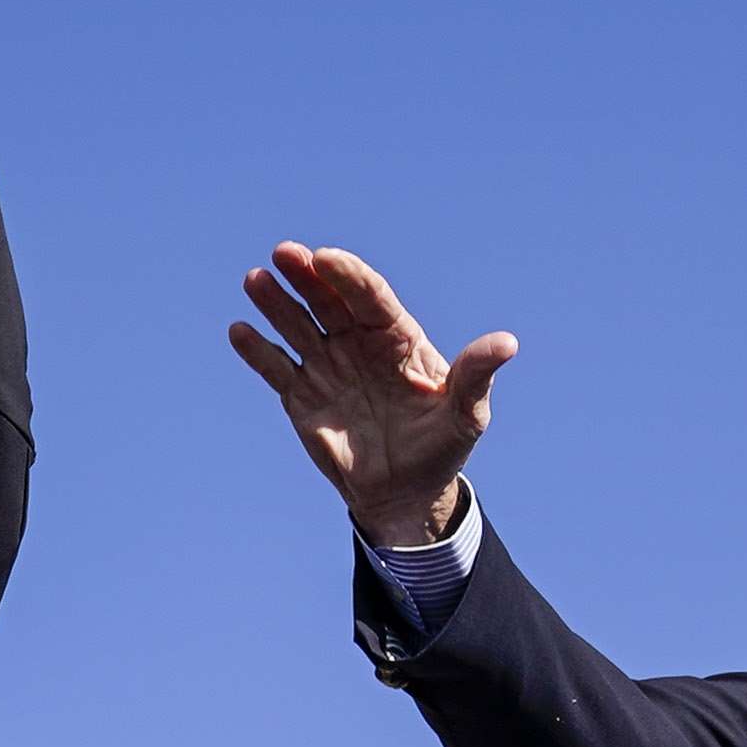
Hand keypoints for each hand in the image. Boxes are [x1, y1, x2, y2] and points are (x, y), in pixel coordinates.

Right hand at [231, 245, 514, 549]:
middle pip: (328, 300)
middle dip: (306, 275)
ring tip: (255, 281)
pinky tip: (239, 332)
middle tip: (284, 253)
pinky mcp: (301, 395)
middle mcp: (356, 342)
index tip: (326, 258)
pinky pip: (276, 367)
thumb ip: (476, 375)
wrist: (406, 492)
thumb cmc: (441, 446)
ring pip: (297, 325)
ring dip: (275, 302)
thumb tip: (507, 343)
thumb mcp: (466, 414)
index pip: (369, 297)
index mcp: (395, 336)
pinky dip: (257, 350)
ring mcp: (327, 365)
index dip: (349, 276)